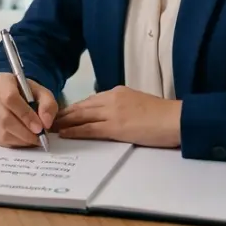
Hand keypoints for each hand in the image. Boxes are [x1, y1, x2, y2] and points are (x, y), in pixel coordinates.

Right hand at [0, 72, 57, 147]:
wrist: (13, 97)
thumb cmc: (27, 94)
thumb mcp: (42, 93)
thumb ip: (48, 104)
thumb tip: (46, 123)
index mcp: (2, 81)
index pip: (10, 98)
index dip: (25, 114)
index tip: (40, 127)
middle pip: (4, 118)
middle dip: (25, 131)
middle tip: (40, 137)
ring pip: (1, 131)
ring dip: (21, 139)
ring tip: (34, 139)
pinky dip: (15, 142)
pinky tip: (24, 139)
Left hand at [54, 85, 181, 147]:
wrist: (176, 119)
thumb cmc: (163, 115)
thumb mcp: (139, 103)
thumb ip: (123, 106)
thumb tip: (112, 115)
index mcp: (119, 92)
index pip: (91, 100)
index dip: (75, 107)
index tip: (64, 113)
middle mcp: (112, 98)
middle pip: (82, 106)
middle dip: (64, 113)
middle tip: (49, 119)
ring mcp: (113, 112)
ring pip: (82, 116)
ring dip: (65, 122)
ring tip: (51, 126)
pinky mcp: (115, 126)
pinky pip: (90, 129)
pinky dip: (75, 131)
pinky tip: (65, 134)